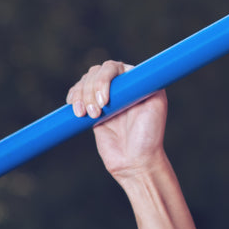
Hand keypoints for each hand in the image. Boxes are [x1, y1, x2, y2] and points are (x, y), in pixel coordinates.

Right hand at [66, 61, 168, 179]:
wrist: (135, 162)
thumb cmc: (149, 135)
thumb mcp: (155, 104)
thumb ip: (148, 82)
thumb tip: (138, 66)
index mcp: (136, 81)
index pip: (113, 67)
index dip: (103, 80)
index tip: (105, 101)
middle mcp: (121, 85)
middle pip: (96, 71)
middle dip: (91, 90)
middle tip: (96, 113)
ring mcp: (106, 96)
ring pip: (85, 81)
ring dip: (81, 96)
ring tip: (88, 116)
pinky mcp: (93, 109)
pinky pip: (77, 94)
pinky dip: (73, 98)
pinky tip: (76, 109)